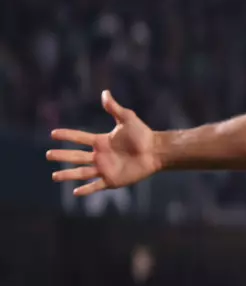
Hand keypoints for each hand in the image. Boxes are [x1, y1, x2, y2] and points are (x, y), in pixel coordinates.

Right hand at [47, 90, 161, 195]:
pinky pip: (97, 186)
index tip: (53, 134)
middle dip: (62, 156)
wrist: (156, 151)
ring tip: (54, 177)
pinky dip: (86, 190)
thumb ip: (114, 108)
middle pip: (76, 156)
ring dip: (68, 175)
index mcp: (101, 141)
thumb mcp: (127, 119)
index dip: (67, 136)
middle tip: (48, 155)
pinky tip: (75, 192)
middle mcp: (100, 156)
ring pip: (82, 173)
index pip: (79, 138)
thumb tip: (105, 93)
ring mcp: (105, 169)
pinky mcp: (113, 180)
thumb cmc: (143, 134)